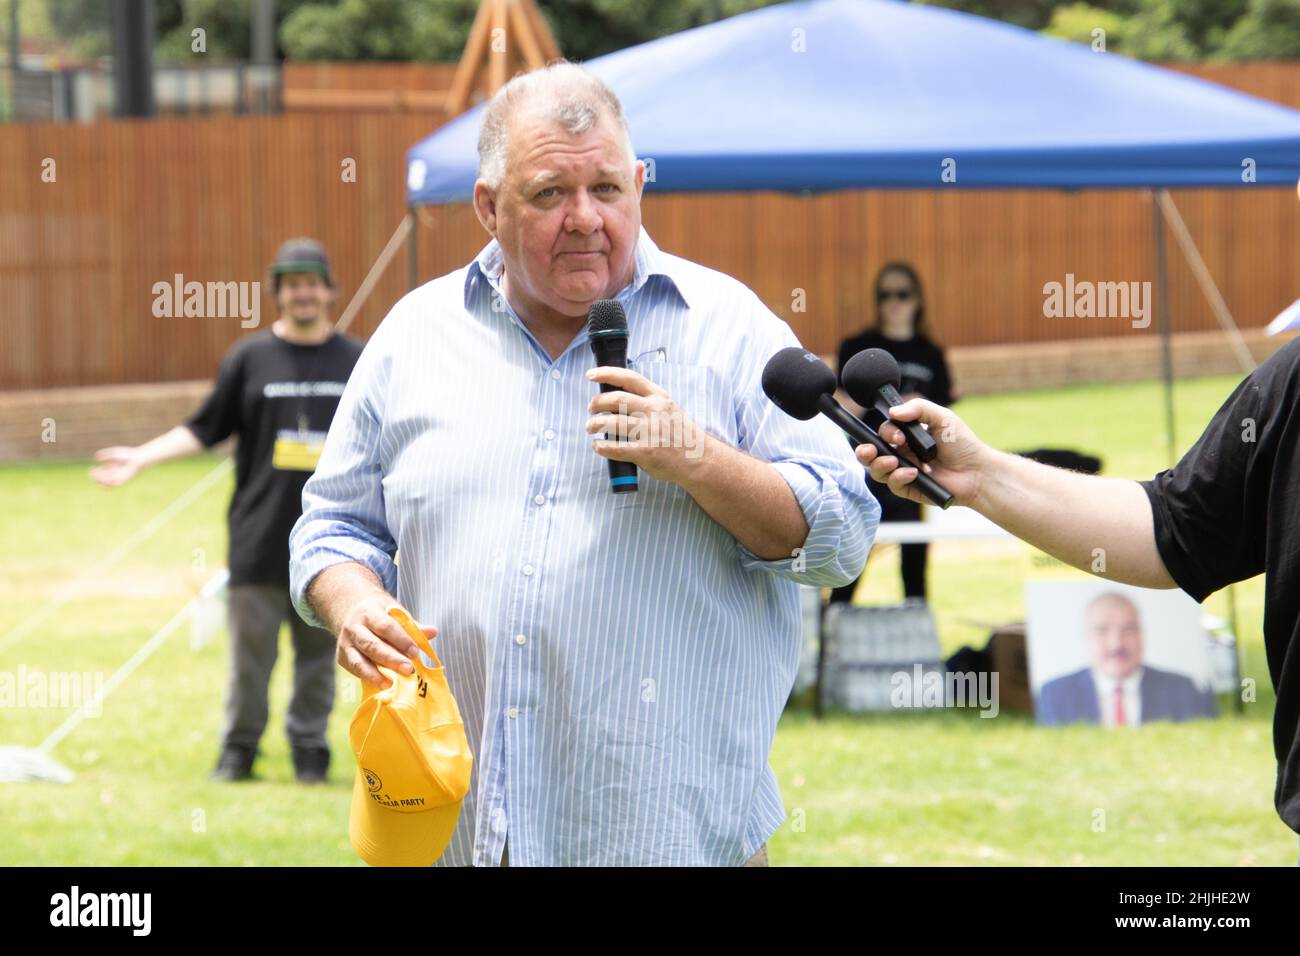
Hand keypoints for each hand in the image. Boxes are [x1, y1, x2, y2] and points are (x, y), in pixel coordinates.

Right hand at [90, 446, 141, 486]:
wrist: (138, 458)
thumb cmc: (128, 454)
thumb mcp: (114, 453)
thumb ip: (105, 455)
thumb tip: (96, 457)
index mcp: (113, 468)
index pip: (102, 473)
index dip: (96, 472)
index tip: (91, 469)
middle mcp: (115, 474)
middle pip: (104, 479)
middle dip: (96, 477)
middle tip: (90, 474)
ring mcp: (120, 477)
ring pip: (108, 483)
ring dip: (101, 481)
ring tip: (95, 478)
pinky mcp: (124, 480)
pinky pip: (115, 484)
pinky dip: (109, 483)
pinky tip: (104, 480)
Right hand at [335, 597, 436, 688]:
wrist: (351, 610)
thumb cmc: (380, 614)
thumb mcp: (395, 613)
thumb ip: (412, 625)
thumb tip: (432, 632)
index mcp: (369, 613)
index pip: (386, 626)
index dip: (401, 640)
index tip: (416, 652)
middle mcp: (354, 628)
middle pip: (372, 645)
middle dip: (391, 659)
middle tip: (408, 670)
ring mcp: (346, 643)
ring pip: (359, 661)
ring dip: (375, 674)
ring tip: (391, 684)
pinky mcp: (342, 657)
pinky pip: (354, 669)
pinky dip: (367, 677)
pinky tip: (380, 684)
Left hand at [585, 366, 708, 482]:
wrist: (699, 459)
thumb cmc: (681, 434)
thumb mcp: (669, 408)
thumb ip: (648, 401)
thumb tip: (618, 398)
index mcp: (659, 397)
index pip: (629, 378)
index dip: (607, 374)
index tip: (591, 375)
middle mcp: (654, 410)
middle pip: (616, 399)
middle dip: (597, 403)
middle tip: (591, 409)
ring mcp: (650, 431)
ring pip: (612, 423)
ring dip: (595, 424)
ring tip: (590, 427)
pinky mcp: (646, 452)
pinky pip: (616, 448)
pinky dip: (602, 446)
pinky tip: (598, 446)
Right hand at [855, 397, 987, 506]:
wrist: (976, 470)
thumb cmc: (962, 444)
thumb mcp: (942, 417)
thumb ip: (918, 408)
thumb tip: (894, 412)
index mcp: (907, 436)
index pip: (883, 433)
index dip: (885, 433)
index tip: (898, 435)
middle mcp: (902, 454)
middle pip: (871, 453)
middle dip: (864, 451)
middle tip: (871, 450)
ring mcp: (904, 472)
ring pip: (876, 471)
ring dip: (880, 465)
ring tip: (893, 462)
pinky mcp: (909, 488)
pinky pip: (893, 484)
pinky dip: (899, 477)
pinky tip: (913, 473)